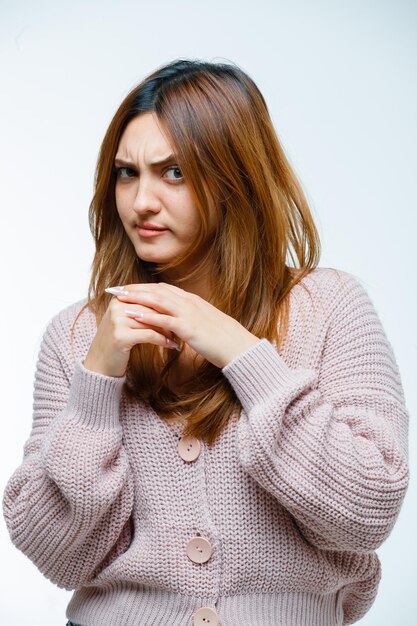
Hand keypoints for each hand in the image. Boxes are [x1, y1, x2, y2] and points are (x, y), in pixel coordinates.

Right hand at [83, 292, 178, 377]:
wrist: (100, 363)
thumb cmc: (117, 341)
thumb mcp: (126, 320)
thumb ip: (140, 308)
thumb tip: (166, 301)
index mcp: (119, 299)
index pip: (148, 297)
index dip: (165, 306)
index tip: (180, 314)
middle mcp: (117, 306)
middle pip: (152, 308)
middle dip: (168, 318)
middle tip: (183, 327)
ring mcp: (118, 320)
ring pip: (152, 321)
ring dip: (168, 331)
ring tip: (178, 337)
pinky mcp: (121, 336)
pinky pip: (149, 335)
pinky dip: (162, 341)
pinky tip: (171, 346)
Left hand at [114, 282, 260, 368]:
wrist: (238, 346)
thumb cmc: (223, 339)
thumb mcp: (204, 324)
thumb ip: (190, 320)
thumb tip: (179, 322)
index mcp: (192, 301)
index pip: (163, 289)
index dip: (144, 287)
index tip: (128, 288)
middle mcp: (189, 302)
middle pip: (156, 291)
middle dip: (135, 289)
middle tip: (115, 288)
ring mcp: (189, 313)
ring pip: (158, 301)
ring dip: (137, 297)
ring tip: (119, 297)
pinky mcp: (189, 327)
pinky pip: (164, 319)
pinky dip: (147, 315)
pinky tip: (133, 315)